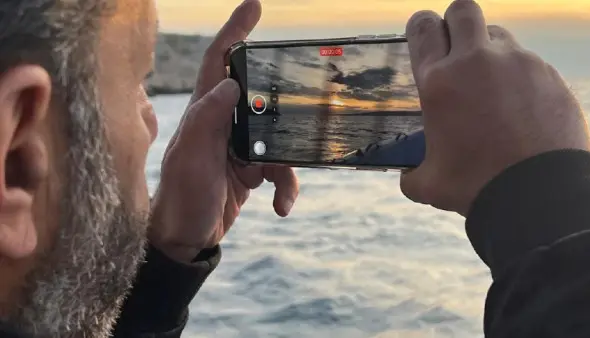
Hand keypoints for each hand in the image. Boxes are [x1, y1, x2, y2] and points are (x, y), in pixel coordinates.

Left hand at [148, 0, 298, 261]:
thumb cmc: (182, 197)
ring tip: (282, 193)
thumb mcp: (192, 158)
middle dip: (282, 100)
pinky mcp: (251, 170)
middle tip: (306, 98)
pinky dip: (286, 188)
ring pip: (277, 139)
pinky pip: (279, 170)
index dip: (235, 31)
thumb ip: (208, 121)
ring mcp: (238, 147)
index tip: (255, 7)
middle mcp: (223, 123)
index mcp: (205, 112)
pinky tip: (282, 207)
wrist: (188, 238)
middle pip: (260, 97)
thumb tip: (230, 82)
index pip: (219, 61)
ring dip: (286, 168)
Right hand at [400, 0, 589, 215]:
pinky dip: (518, 76)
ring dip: (487, 50)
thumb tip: (407, 175)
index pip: (424, 27)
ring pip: (497, 34)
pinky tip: (519, 107)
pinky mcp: (548, 75)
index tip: (424, 34)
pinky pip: (528, 62)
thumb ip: (411, 173)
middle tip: (455, 48)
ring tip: (489, 83)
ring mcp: (518, 64)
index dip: (421, 26)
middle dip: (454, 22)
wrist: (536, 194)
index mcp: (439, 82)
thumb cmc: (475, 186)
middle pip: (462, 10)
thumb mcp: (429, 183)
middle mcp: (476, 62)